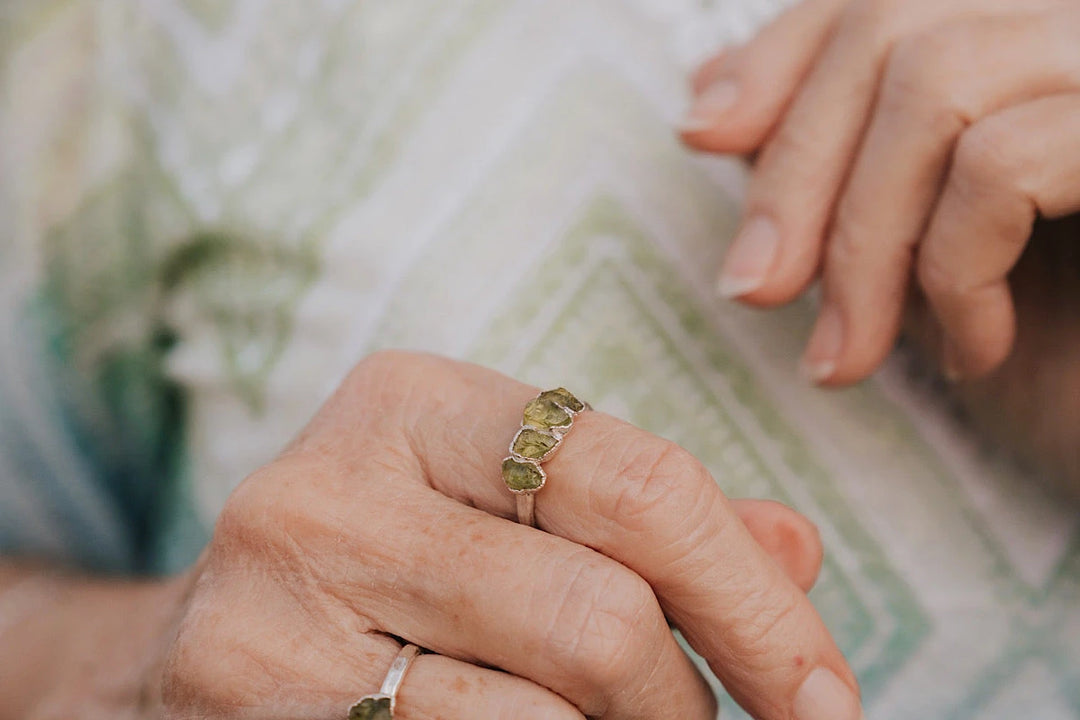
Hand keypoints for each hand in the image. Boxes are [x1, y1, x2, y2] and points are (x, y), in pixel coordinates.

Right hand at [160, 351, 859, 719]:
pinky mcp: (245, 705)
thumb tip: (794, 553)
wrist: (182, 659)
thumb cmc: (381, 575)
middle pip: (601, 618)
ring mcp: (276, 610)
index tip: (824, 695)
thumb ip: (638, 524)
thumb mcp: (498, 513)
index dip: (755, 603)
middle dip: (689, 703)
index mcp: (414, 403)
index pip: (636, 483)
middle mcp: (334, 490)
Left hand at [681, 0, 1079, 382]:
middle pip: (893, 23)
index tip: (706, 135)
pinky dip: (954, 272)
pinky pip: (1004, 164)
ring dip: (861, 239)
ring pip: (937, 81)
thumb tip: (714, 100)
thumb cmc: (1053, 360)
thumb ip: (837, 163)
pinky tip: (971, 354)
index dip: (782, 54)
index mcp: (1032, 44)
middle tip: (753, 290)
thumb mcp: (912, 248)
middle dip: (796, 169)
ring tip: (849, 354)